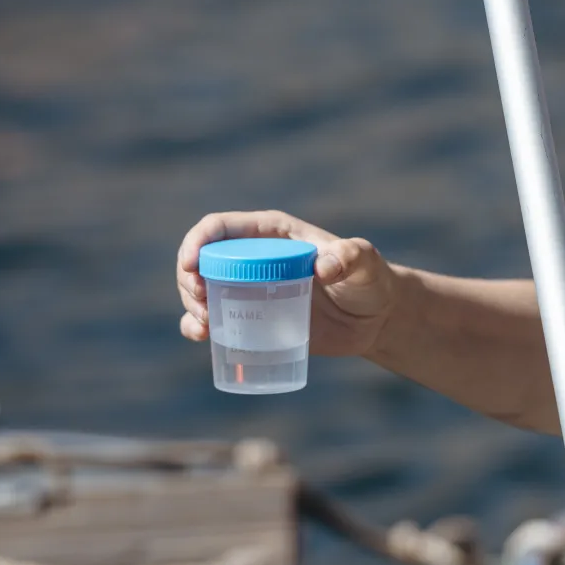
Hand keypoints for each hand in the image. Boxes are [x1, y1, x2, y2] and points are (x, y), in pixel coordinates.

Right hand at [177, 211, 396, 357]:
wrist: (374, 319)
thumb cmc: (370, 281)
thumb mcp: (365, 263)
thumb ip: (351, 256)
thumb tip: (323, 267)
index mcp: (271, 233)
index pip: (221, 228)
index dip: (197, 241)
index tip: (190, 266)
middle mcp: (254, 258)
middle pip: (203, 260)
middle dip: (190, 279)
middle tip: (202, 302)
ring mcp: (249, 289)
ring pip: (203, 290)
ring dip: (191, 304)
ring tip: (204, 324)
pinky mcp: (253, 319)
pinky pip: (215, 321)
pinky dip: (198, 327)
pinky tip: (201, 336)